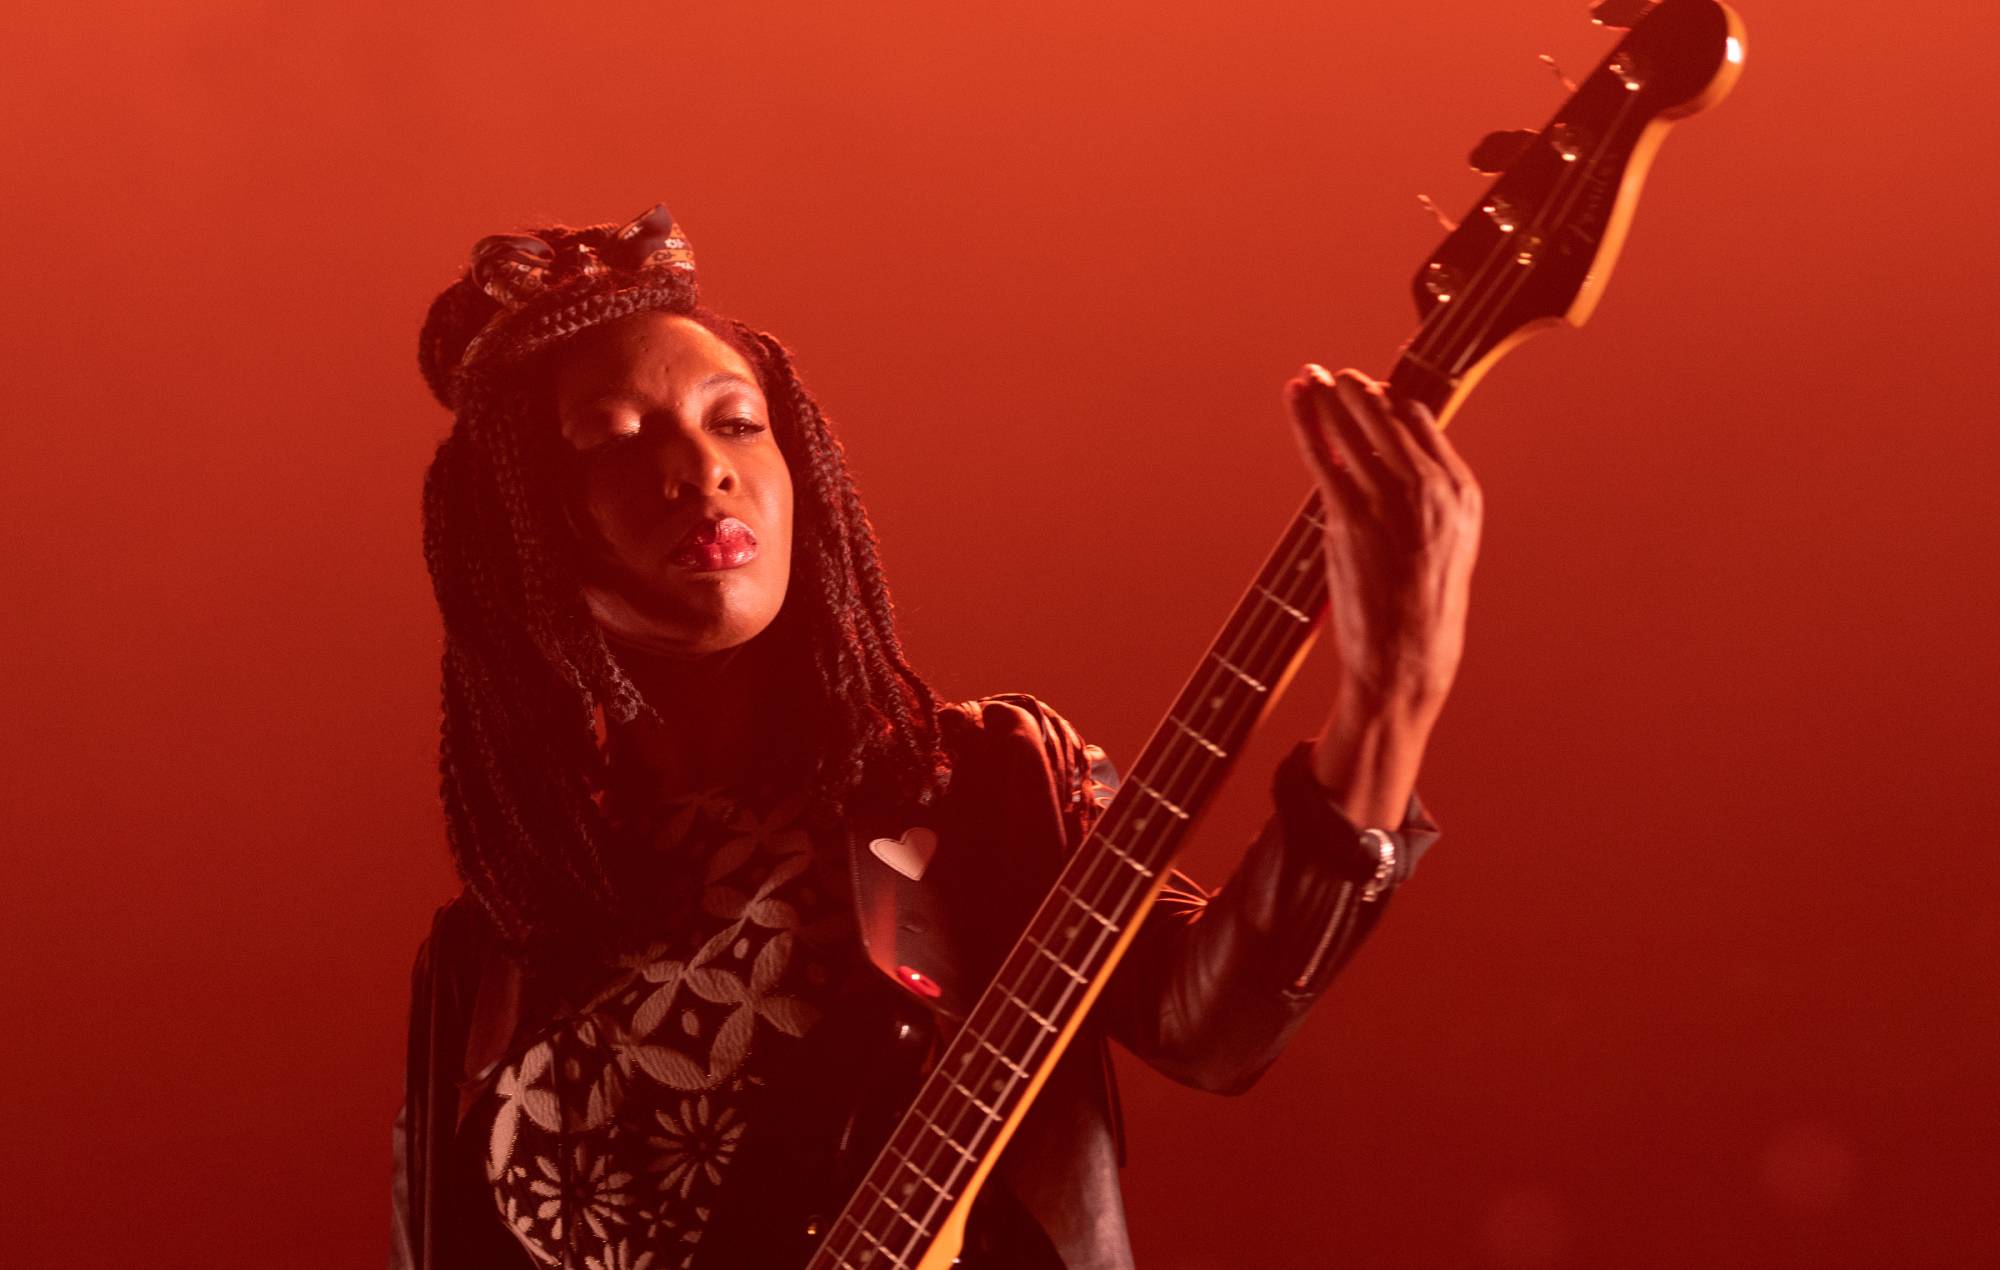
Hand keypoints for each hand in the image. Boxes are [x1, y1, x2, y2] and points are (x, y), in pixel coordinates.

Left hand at [1284, 365, 1480, 807]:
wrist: (1408, 664)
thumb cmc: (1421, 612)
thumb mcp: (1445, 547)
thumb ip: (1426, 504)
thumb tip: (1392, 472)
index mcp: (1462, 492)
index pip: (1422, 423)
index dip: (1390, 403)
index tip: (1368, 392)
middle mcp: (1432, 488)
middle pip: (1388, 415)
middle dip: (1356, 392)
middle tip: (1333, 377)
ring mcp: (1391, 501)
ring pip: (1353, 426)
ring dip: (1326, 397)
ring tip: (1309, 377)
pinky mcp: (1351, 519)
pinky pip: (1322, 454)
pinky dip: (1303, 419)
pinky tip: (1294, 396)